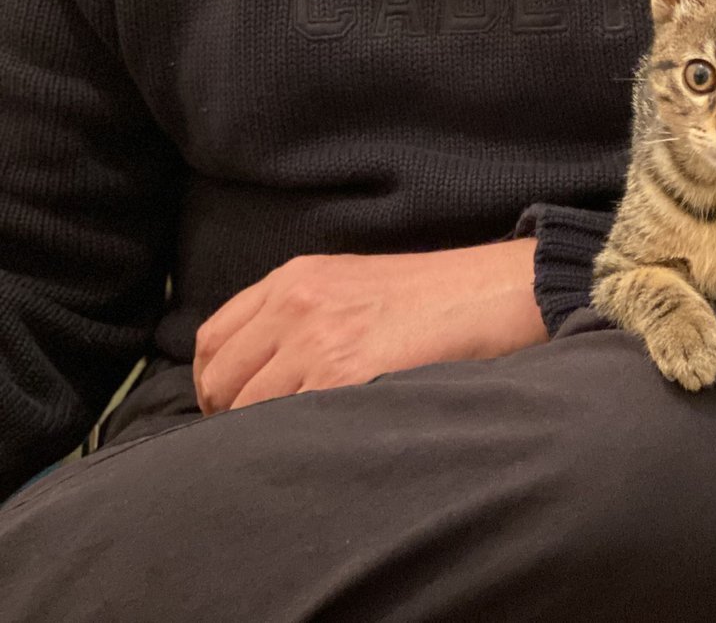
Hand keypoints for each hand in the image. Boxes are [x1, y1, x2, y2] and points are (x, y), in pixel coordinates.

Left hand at [193, 239, 546, 414]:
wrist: (493, 292)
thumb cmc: (432, 295)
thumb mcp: (351, 283)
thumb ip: (300, 313)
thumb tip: (258, 372)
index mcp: (295, 277)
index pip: (213, 338)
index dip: (213, 383)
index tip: (227, 410)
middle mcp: (296, 304)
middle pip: (221, 379)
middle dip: (228, 417)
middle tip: (257, 440)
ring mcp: (318, 340)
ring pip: (249, 410)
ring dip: (262, 435)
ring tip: (294, 446)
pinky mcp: (345, 376)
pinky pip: (291, 425)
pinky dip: (296, 443)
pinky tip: (320, 446)